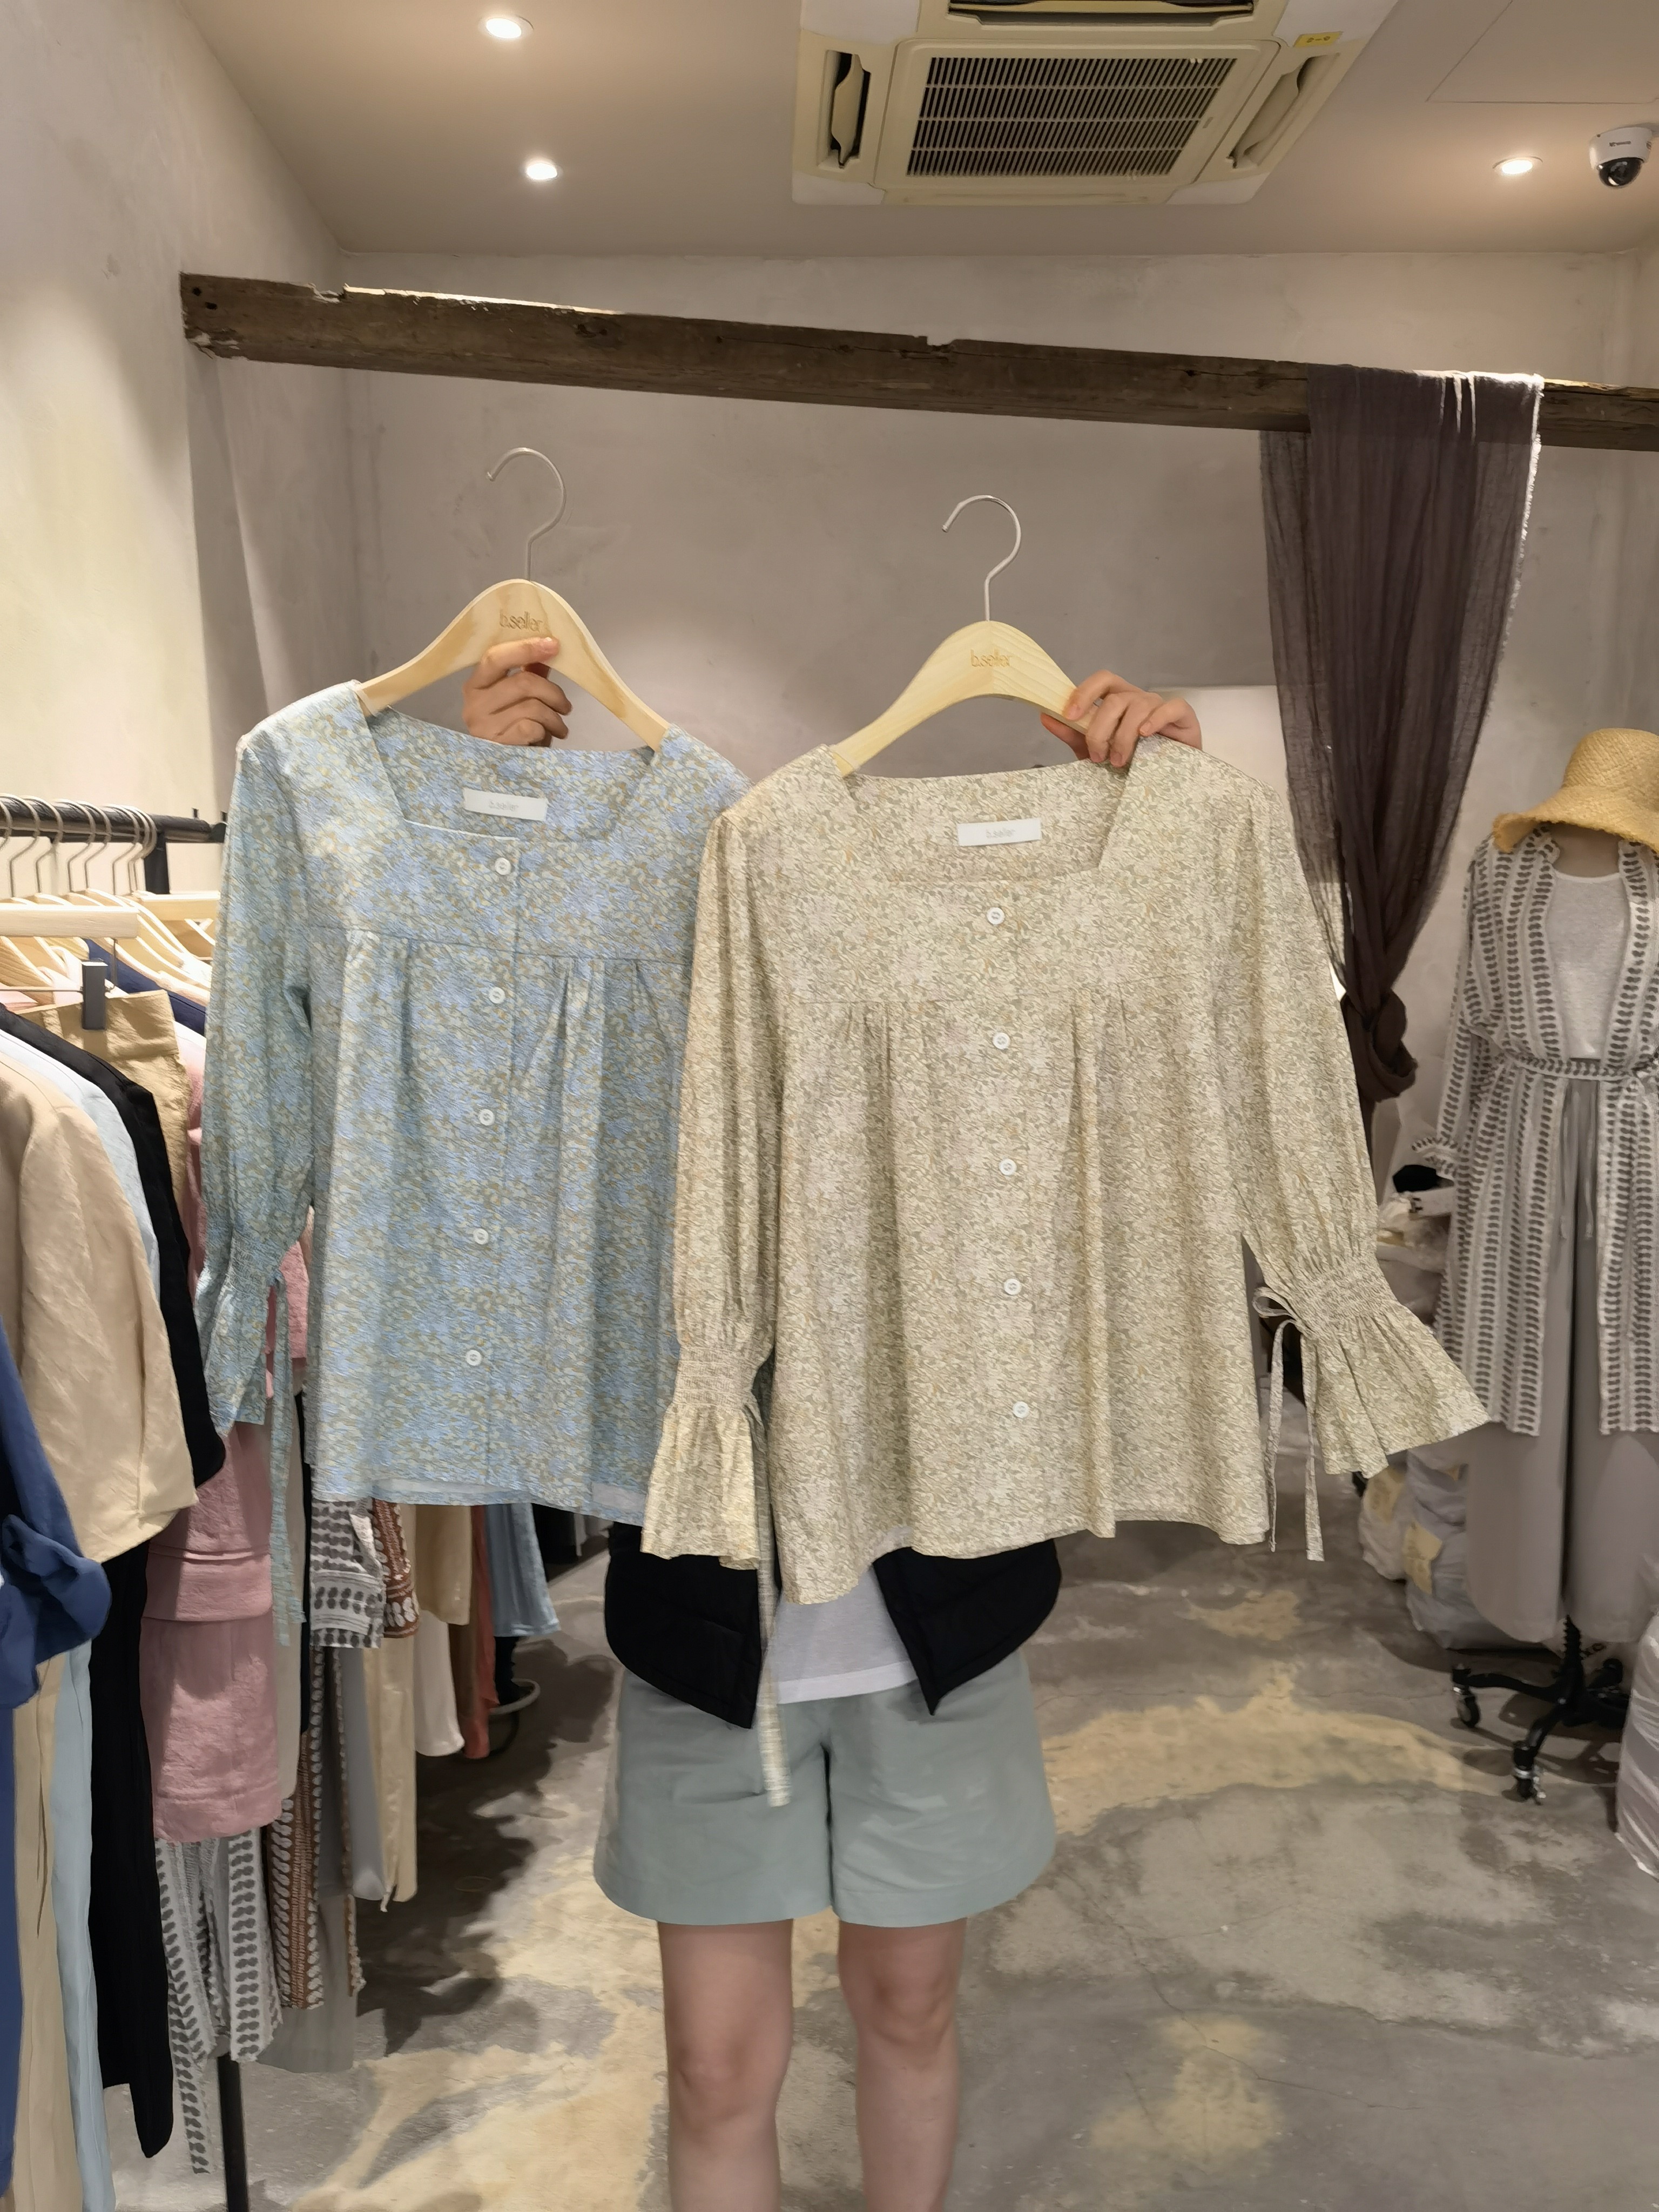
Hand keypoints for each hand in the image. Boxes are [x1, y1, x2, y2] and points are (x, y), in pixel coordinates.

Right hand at [462, 638, 571, 745]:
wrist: (504, 769)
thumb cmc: (512, 727)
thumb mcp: (518, 697)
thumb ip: (529, 671)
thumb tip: (548, 645)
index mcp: (476, 684)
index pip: (496, 657)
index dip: (526, 649)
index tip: (554, 645)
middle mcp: (473, 703)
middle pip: (523, 682)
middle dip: (553, 693)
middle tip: (566, 706)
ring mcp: (483, 726)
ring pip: (532, 707)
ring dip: (555, 717)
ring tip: (560, 726)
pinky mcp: (497, 745)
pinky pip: (532, 728)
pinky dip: (546, 731)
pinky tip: (547, 736)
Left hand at [1041, 670, 1201, 768]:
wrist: (1168, 779)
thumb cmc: (1132, 761)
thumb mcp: (1097, 750)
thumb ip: (1074, 735)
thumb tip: (1045, 717)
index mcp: (1118, 700)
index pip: (1102, 681)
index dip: (1084, 692)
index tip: (1069, 715)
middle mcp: (1138, 698)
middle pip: (1115, 699)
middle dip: (1101, 729)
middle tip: (1098, 756)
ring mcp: (1160, 705)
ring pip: (1138, 707)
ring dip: (1124, 737)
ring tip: (1119, 762)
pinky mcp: (1182, 715)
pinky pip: (1170, 707)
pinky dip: (1156, 720)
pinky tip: (1145, 735)